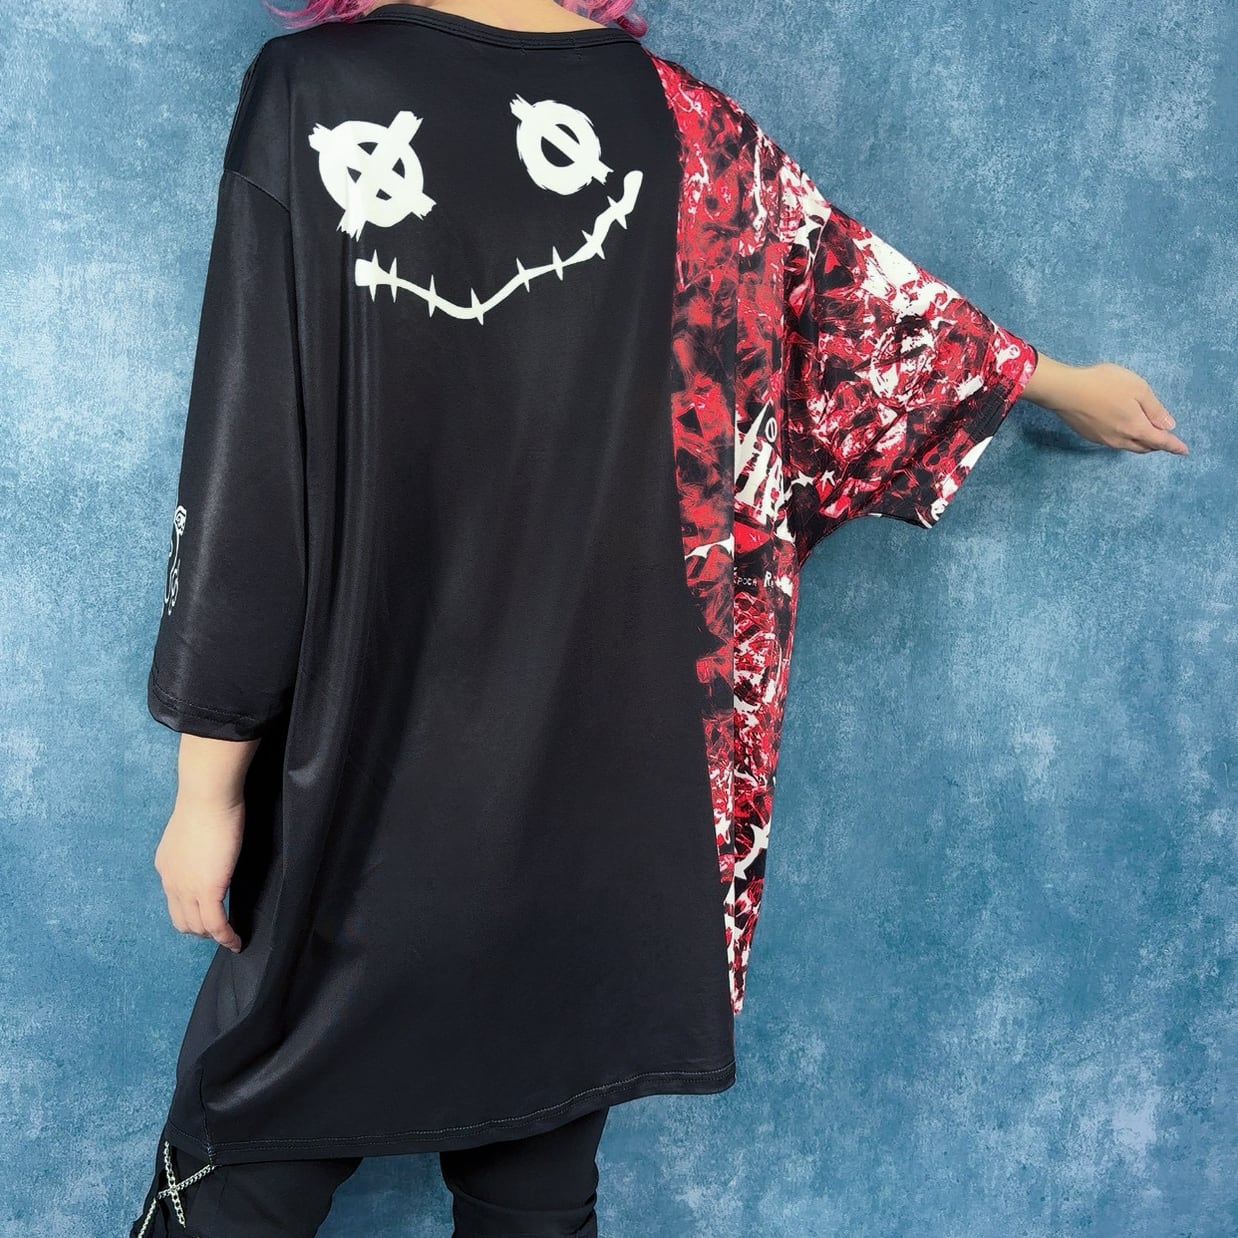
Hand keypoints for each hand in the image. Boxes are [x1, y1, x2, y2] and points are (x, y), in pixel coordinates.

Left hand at [153, 791, 244, 952]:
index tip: (209, 915)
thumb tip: (211, 853)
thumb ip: (198, 849)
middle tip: (221, 930)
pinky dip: (226, 937)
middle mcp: (171, 882)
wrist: (207, 797)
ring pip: (197, 927)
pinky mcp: (208, 890)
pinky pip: (216, 924)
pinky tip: (236, 942)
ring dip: (213, 936)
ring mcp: (187, 889)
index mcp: (167, 867)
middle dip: (201, 930)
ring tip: (230, 937)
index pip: (175, 901)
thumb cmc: (208, 804)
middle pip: (182, 921)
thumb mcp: (194, 831)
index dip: (192, 913)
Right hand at [1050, 361, 1187, 455]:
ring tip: (1145, 434)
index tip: (1184, 451)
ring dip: (1140, 443)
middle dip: (1156, 445)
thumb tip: (1168, 426)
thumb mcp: (1137, 389)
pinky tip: (1122, 428)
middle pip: (1144, 447)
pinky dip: (1125, 439)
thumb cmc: (1104, 384)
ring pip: (1128, 446)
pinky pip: (1115, 442)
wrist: (1065, 391)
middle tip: (1164, 438)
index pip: (1160, 441)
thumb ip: (1154, 408)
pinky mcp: (1090, 436)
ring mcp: (1104, 439)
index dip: (1174, 446)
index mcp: (1136, 427)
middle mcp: (1121, 439)